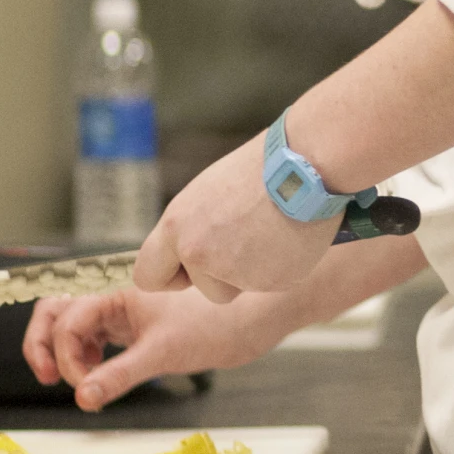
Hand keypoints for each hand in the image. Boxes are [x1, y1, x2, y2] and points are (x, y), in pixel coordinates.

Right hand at [23, 287, 281, 409]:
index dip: (65, 355)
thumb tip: (84, 398)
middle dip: (44, 343)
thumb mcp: (163, 353)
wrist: (253, 319)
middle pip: (57, 312)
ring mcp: (124, 311)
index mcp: (118, 291)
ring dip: (66, 352)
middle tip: (49, 378)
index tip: (83, 387)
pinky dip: (87, 356)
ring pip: (74, 326)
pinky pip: (96, 337)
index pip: (67, 318)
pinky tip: (97, 376)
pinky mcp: (135, 326)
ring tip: (78, 381)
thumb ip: (120, 375)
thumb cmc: (215, 325)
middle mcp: (116, 296)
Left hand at [134, 134, 339, 304]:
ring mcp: (235, 271)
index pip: (147, 276)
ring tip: (271, 232)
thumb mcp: (207, 194)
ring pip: (238, 286)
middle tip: (241, 246)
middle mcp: (199, 254)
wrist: (305, 165)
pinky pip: (271, 281)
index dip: (169, 274)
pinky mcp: (271, 281)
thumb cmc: (260, 170)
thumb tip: (189, 251)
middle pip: (200, 287)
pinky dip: (281, 265)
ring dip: (252, 270)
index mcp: (177, 228)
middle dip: (216, 277)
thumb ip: (192, 228)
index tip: (187, 268)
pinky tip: (290, 236)